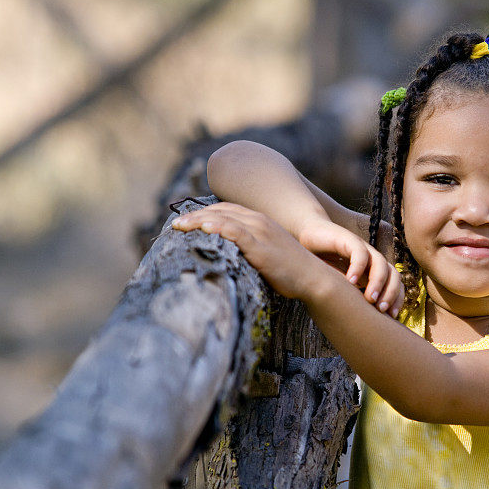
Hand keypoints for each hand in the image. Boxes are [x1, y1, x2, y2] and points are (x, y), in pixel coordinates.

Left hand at [171, 204, 402, 316]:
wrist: (313, 278)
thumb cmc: (290, 271)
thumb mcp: (267, 254)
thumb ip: (249, 249)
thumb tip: (229, 257)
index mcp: (260, 221)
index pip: (226, 210)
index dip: (205, 212)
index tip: (186, 220)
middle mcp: (259, 222)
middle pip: (220, 212)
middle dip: (195, 216)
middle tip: (175, 224)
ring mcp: (260, 232)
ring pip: (223, 219)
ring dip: (198, 221)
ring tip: (179, 226)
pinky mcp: (261, 246)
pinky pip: (236, 232)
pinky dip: (219, 227)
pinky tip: (204, 228)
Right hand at [296, 218, 403, 317]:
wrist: (308, 237)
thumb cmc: (323, 264)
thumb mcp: (339, 284)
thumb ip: (350, 297)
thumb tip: (361, 325)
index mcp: (373, 271)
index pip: (395, 285)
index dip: (397, 299)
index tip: (392, 317)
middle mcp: (371, 259)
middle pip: (393, 274)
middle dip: (391, 293)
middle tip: (381, 309)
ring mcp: (361, 249)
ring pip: (380, 263)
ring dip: (378, 282)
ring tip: (369, 299)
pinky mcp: (348, 240)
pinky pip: (359, 253)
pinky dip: (358, 267)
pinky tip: (350, 282)